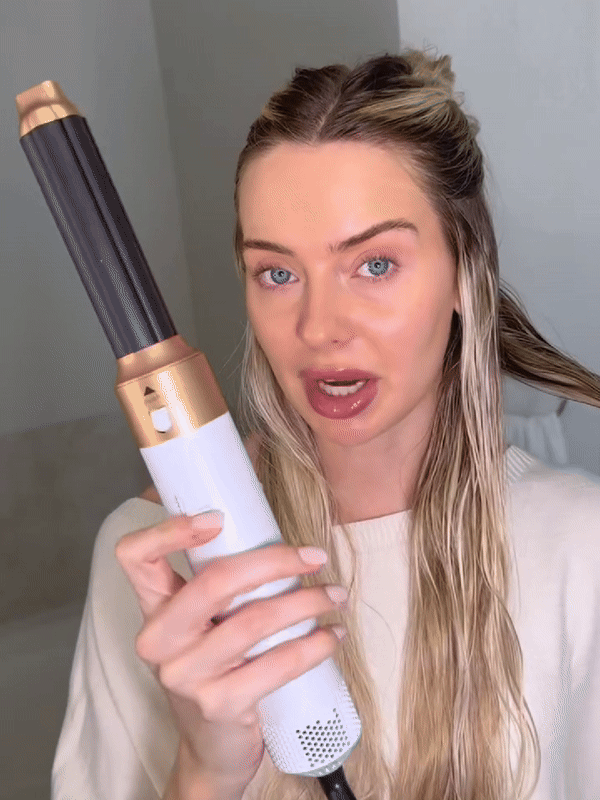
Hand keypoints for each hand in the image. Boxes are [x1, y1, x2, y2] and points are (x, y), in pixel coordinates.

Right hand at [115, 511, 346, 789]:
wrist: (213, 749)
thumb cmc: (215, 670)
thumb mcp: (201, 627)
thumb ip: (218, 586)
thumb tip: (271, 535)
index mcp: (153, 609)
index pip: (135, 557)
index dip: (169, 530)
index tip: (218, 518)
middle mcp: (160, 641)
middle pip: (214, 581)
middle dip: (274, 561)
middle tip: (313, 557)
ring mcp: (187, 676)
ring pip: (255, 620)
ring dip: (307, 602)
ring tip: (334, 595)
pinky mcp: (221, 705)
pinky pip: (277, 664)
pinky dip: (314, 645)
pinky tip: (333, 636)